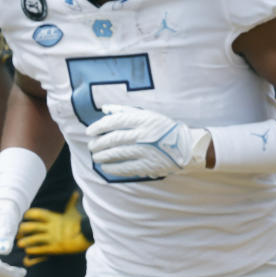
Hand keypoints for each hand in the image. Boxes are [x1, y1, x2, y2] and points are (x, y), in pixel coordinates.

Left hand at [17, 191, 90, 255]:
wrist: (89, 235)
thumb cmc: (80, 222)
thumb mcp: (74, 211)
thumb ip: (72, 202)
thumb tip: (77, 192)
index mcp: (53, 217)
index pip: (36, 213)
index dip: (28, 215)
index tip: (24, 217)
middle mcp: (50, 227)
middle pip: (31, 226)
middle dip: (23, 230)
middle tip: (18, 233)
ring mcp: (52, 237)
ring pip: (34, 239)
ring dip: (25, 241)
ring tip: (19, 243)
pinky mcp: (55, 248)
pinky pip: (41, 249)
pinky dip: (33, 250)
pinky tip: (28, 251)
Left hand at [86, 104, 209, 178]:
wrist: (186, 146)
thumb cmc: (162, 128)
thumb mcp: (147, 114)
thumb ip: (124, 110)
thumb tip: (104, 108)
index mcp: (142, 119)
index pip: (114, 121)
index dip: (98, 127)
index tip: (89, 132)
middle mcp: (143, 134)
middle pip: (113, 138)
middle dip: (98, 143)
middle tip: (91, 146)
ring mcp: (145, 150)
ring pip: (117, 153)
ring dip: (102, 156)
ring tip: (96, 156)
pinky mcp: (148, 165)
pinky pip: (125, 167)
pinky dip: (113, 168)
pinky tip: (105, 167)